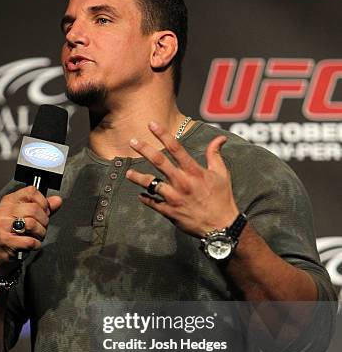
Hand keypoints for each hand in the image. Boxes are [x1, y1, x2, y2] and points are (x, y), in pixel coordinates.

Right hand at [0, 186, 61, 274]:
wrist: (1, 252)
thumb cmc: (16, 232)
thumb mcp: (29, 216)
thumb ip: (44, 208)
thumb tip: (57, 200)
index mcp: (9, 200)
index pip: (31, 192)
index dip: (43, 203)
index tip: (44, 212)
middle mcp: (3, 210)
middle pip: (34, 209)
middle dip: (44, 221)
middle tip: (41, 227)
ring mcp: (2, 225)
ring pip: (32, 224)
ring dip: (40, 233)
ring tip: (36, 236)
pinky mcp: (5, 240)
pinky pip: (30, 241)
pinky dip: (36, 244)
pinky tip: (32, 244)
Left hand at [126, 122, 238, 237]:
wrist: (221, 226)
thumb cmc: (222, 198)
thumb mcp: (222, 174)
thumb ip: (215, 155)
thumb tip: (220, 138)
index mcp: (194, 172)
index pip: (176, 148)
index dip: (163, 134)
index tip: (151, 125)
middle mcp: (182, 182)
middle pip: (159, 162)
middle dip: (144, 150)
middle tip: (132, 141)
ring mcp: (174, 198)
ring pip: (151, 184)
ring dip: (138, 177)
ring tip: (128, 173)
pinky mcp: (170, 212)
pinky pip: (153, 203)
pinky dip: (146, 198)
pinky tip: (140, 195)